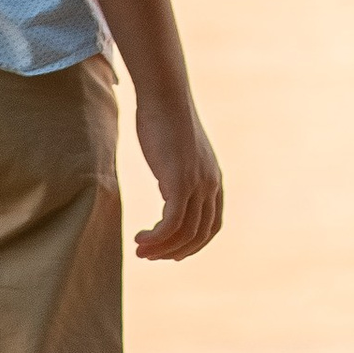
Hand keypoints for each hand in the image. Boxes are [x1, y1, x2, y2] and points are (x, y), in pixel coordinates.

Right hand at [130, 86, 223, 260]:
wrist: (165, 96)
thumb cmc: (166, 119)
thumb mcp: (178, 152)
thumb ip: (179, 172)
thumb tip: (168, 184)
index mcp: (213, 179)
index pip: (212, 225)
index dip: (194, 244)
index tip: (172, 253)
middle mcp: (210, 184)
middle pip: (199, 234)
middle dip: (174, 251)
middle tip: (149, 256)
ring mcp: (198, 184)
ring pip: (184, 233)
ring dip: (161, 248)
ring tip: (140, 250)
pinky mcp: (180, 182)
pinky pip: (171, 224)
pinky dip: (156, 238)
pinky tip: (140, 239)